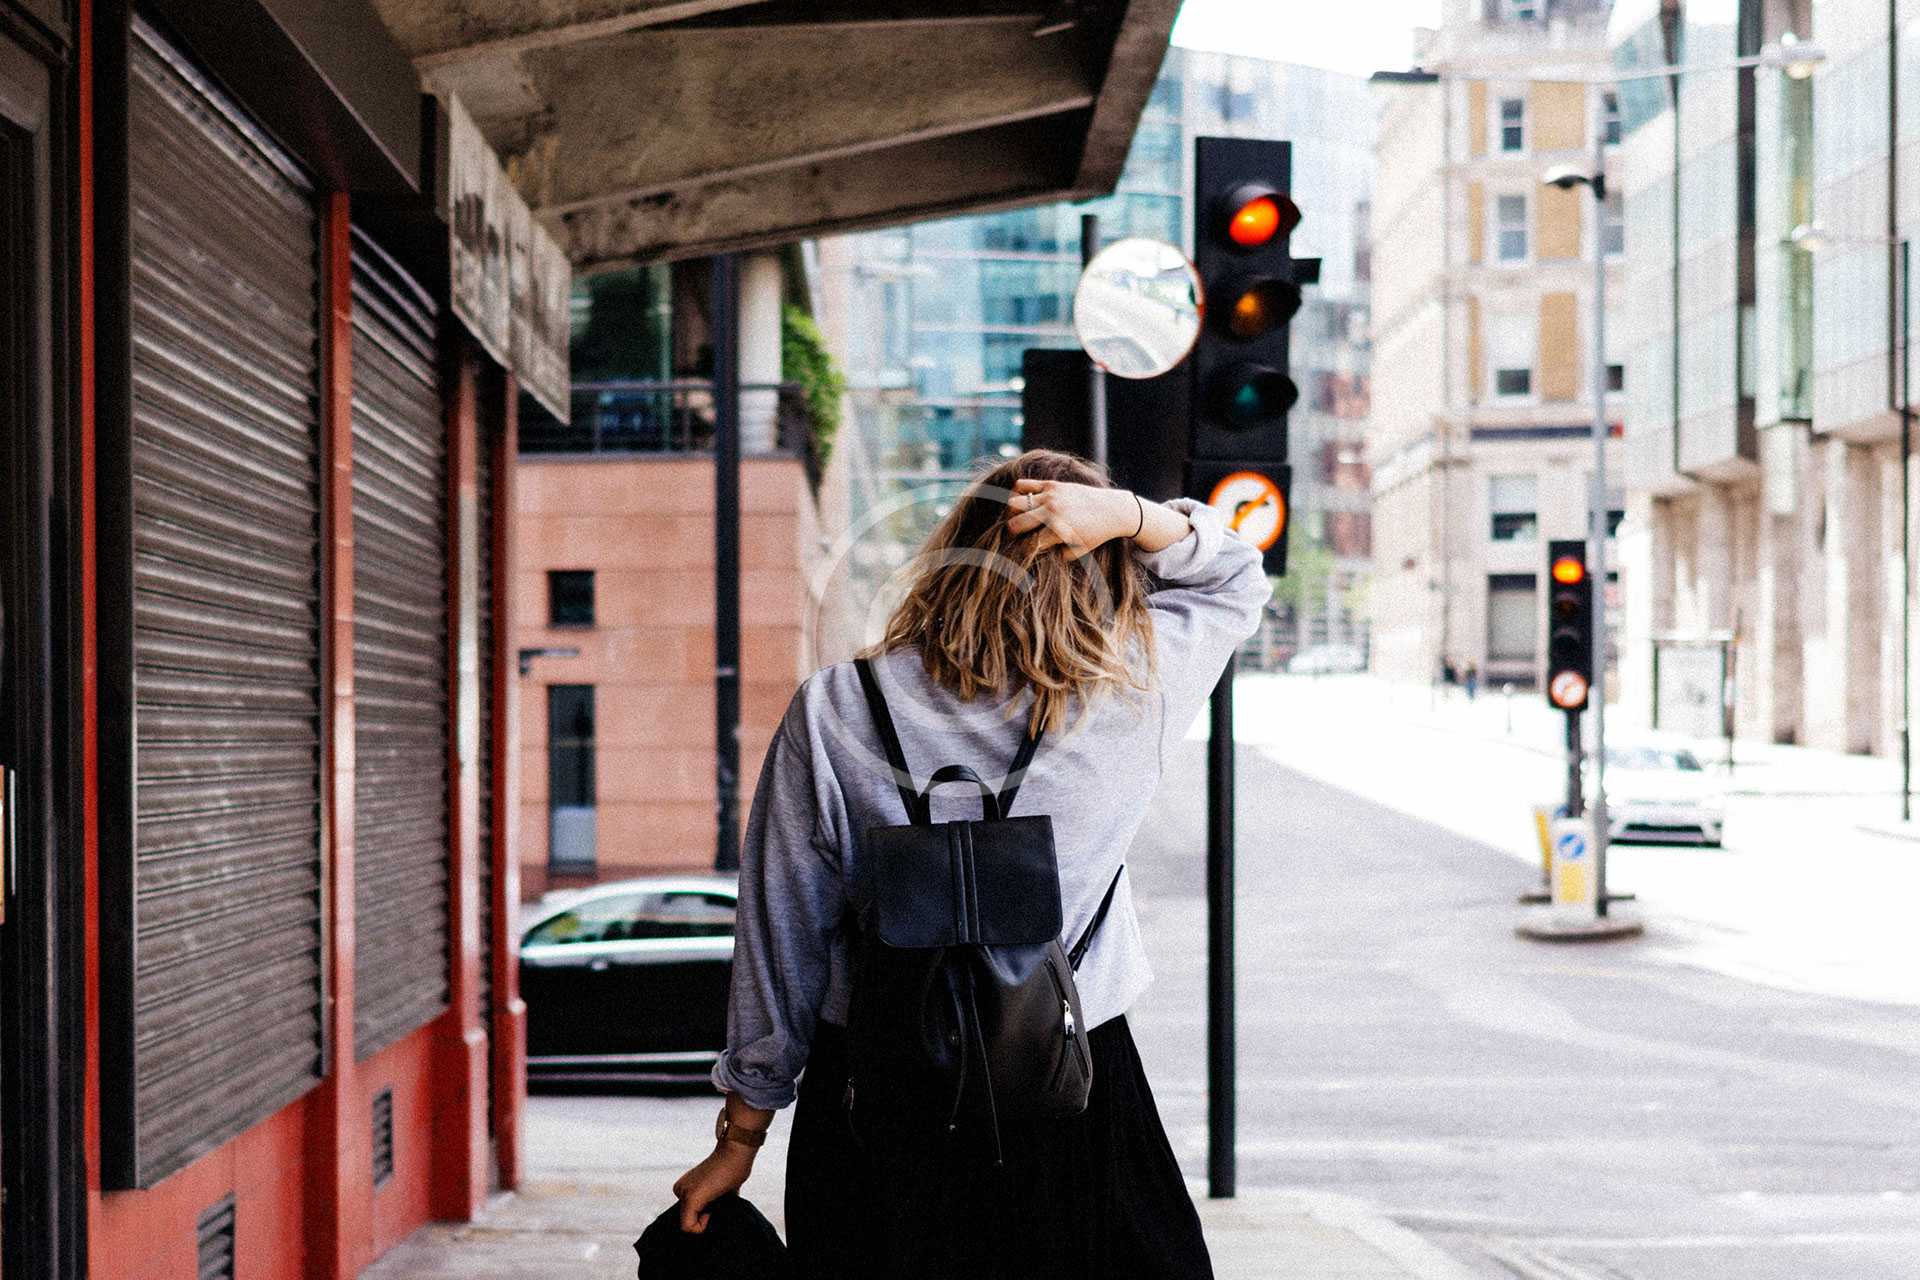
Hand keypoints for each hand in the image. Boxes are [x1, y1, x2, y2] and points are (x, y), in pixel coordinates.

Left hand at [672, 1142, 756, 1233]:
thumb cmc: (732, 1169)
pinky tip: (714, 1204)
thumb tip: (712, 1218)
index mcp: (684, 1187)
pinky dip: (702, 1226)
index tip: (717, 1199)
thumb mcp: (716, 1189)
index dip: (705, 1215)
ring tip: (717, 1196)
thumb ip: (708, 1203)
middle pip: (689, 1220)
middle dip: (705, 1217)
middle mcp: (679, 1190)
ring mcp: (683, 1194)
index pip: (689, 1215)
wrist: (736, 1152)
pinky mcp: (690, 1199)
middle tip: (718, 1198)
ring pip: (689, 1226)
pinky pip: (689, 1227)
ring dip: (706, 1218)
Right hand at [1004, 478, 1138, 558]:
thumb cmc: (1096, 534)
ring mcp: (1050, 496)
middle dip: (1014, 532)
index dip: (1025, 550)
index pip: (1029, 544)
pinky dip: (1016, 493)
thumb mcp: (1079, 551)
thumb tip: (1038, 552)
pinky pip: (1023, 485)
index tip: (1026, 550)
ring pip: (1014, 503)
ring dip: (1012, 513)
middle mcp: (1052, 512)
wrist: (1113, 510)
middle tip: (1018, 535)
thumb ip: (1058, 555)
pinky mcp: (1051, 484)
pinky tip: (1020, 501)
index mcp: (1058, 531)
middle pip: (1016, 524)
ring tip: (1017, 517)